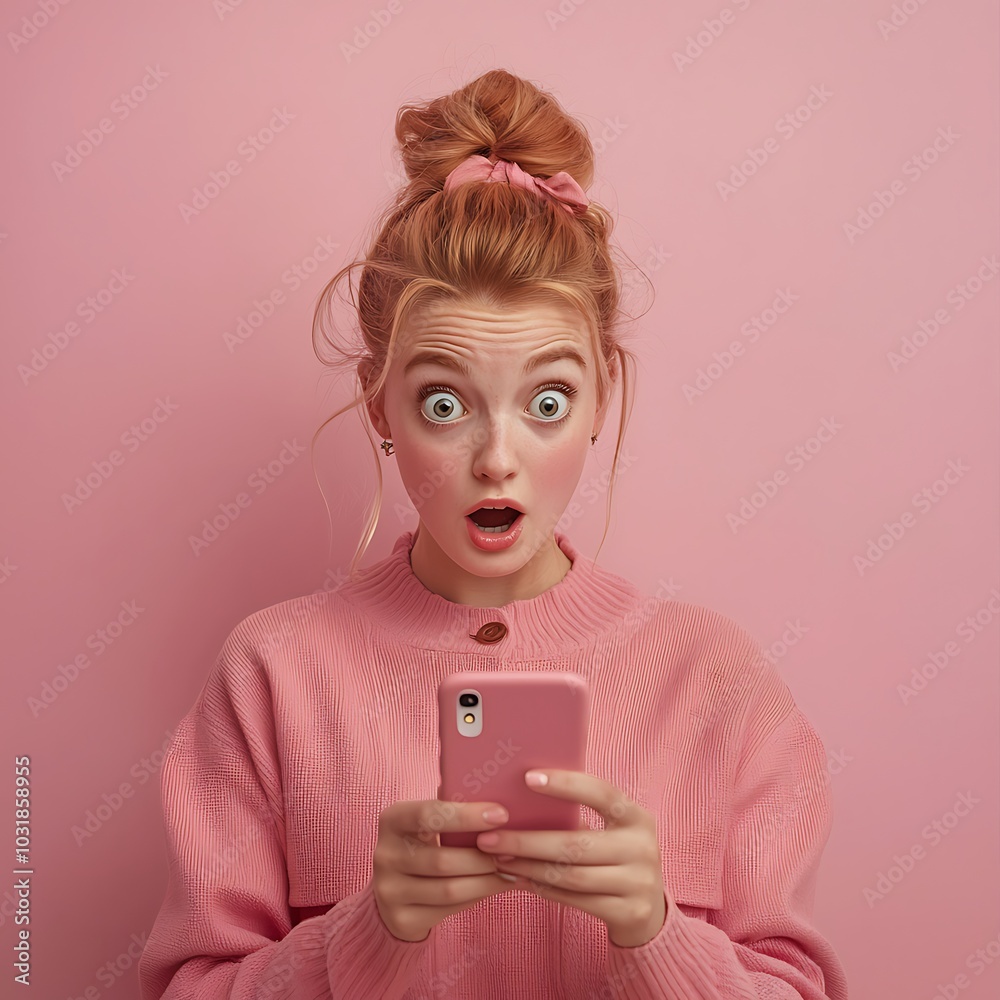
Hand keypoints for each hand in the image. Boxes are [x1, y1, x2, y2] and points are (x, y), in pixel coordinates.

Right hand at [372, 797, 519, 941]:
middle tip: (513, 851)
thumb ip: (451, 809)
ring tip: (512, 871)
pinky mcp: (401, 919)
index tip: (501, 815)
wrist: (392, 891)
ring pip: (449, 890)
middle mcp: (384, 855)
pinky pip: (448, 910)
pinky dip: (477, 897)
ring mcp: (389, 891)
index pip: (427, 814)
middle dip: (484, 856)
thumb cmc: (423, 844)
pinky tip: (495, 887)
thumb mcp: (426, 822)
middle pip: (442, 859)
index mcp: (392, 820)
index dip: (466, 815)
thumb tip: (496, 798)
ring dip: (487, 881)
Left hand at [475, 769, 668, 946]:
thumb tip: (522, 797)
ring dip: (528, 867)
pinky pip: (575, 900)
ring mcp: (638, 883)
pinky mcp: (628, 913)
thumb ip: (581, 815)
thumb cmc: (616, 857)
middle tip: (489, 837)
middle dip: (527, 840)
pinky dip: (542, 889)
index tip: (528, 778)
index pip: (602, 792)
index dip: (566, 783)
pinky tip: (518, 879)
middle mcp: (642, 848)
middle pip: (575, 843)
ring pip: (570, 875)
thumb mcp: (612, 831)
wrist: (647, 912)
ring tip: (498, 860)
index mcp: (637, 817)